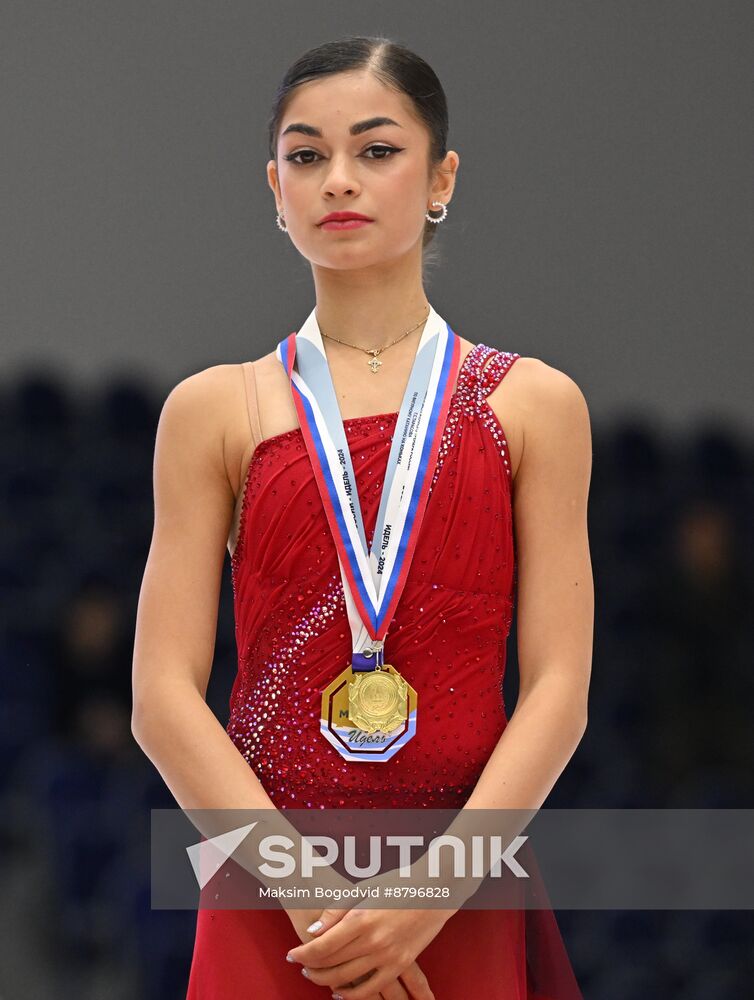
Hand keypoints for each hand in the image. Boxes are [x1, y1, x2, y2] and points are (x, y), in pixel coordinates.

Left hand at [285, 904, 453, 998]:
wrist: (434, 891)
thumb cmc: (396, 884)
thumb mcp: (364, 889)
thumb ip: (336, 911)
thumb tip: (313, 932)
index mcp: (361, 918)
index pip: (322, 946)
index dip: (303, 954)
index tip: (291, 955)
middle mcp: (373, 941)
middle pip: (332, 965)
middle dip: (310, 968)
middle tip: (300, 965)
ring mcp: (388, 956)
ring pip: (348, 980)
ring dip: (326, 982)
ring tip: (314, 977)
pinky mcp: (400, 965)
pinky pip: (372, 989)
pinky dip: (353, 996)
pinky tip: (340, 992)